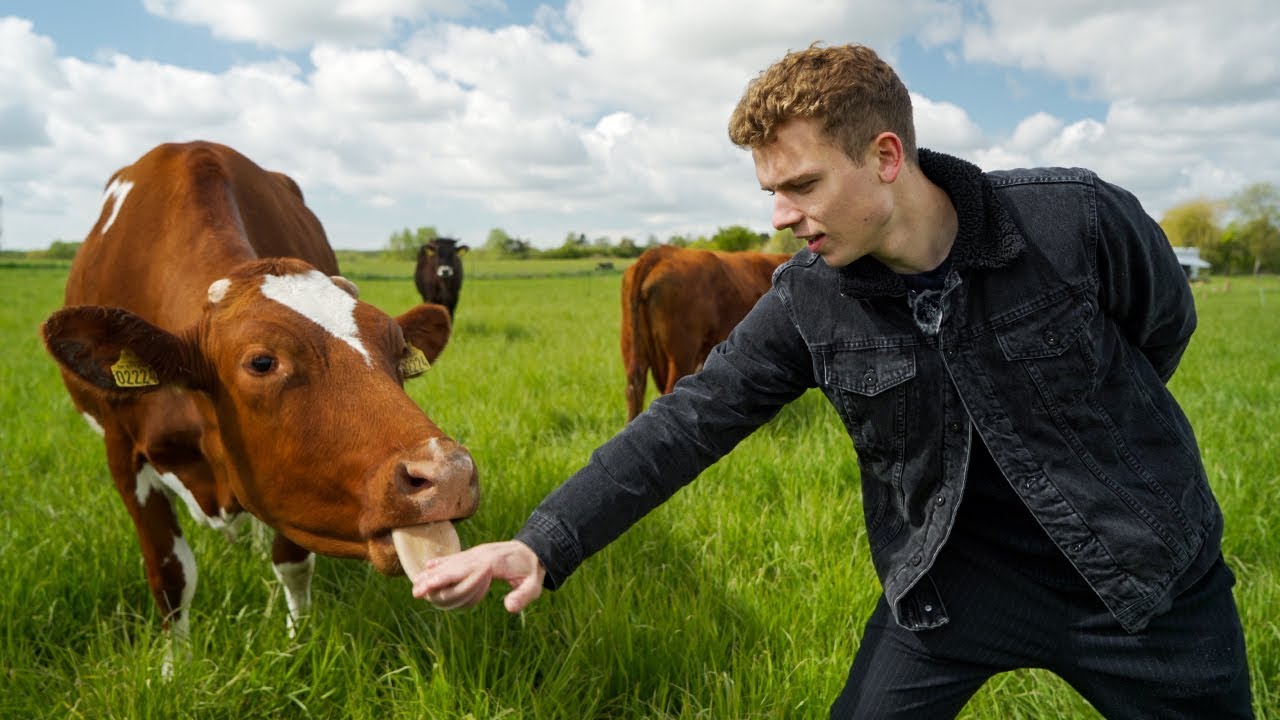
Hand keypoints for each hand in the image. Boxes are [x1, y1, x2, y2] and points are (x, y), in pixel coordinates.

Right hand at [410, 540, 545, 612]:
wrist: (534, 549)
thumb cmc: (533, 570)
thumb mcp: (535, 584)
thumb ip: (523, 596)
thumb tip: (508, 607)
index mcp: (491, 563)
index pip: (463, 571)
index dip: (445, 580)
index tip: (430, 589)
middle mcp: (480, 556)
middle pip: (451, 567)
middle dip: (433, 579)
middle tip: (416, 592)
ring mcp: (476, 553)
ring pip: (450, 562)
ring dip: (433, 573)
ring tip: (416, 583)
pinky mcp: (476, 554)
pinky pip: (455, 558)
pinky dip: (441, 563)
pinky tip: (428, 567)